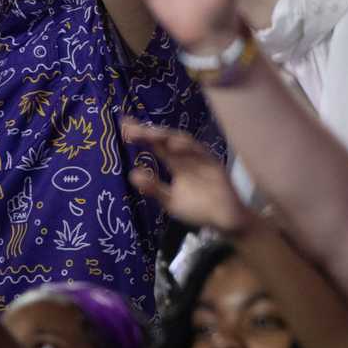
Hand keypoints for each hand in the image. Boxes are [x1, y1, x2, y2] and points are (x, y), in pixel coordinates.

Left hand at [124, 119, 250, 233]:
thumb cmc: (198, 209)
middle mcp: (187, 157)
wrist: (225, 221)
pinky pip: (200, 153)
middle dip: (148, 132)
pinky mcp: (214, 165)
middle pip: (166, 139)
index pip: (156, 145)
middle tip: (127, 127)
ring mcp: (201, 159)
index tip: (122, 126)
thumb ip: (154, 188)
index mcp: (176, 163)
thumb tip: (132, 173)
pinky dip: (187, 147)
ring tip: (147, 133)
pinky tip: (173, 144)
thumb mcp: (170, 200)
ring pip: (182, 141)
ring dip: (165, 136)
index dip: (141, 135)